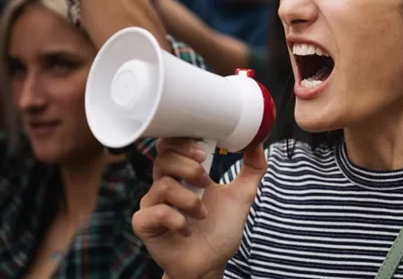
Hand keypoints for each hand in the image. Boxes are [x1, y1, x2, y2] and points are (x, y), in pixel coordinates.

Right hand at [132, 138, 266, 278]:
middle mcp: (164, 184)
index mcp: (183, 173)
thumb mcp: (242, 194)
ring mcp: (153, 204)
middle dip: (190, 166)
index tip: (205, 151)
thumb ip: (253, 167)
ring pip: (163, 184)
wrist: (211, 263)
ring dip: (190, 200)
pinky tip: (187, 230)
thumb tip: (257, 140)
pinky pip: (156, 212)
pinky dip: (177, 220)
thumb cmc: (220, 229)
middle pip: (164, 158)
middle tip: (207, 181)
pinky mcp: (145, 224)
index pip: (172, 144)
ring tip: (202, 214)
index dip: (184, 141)